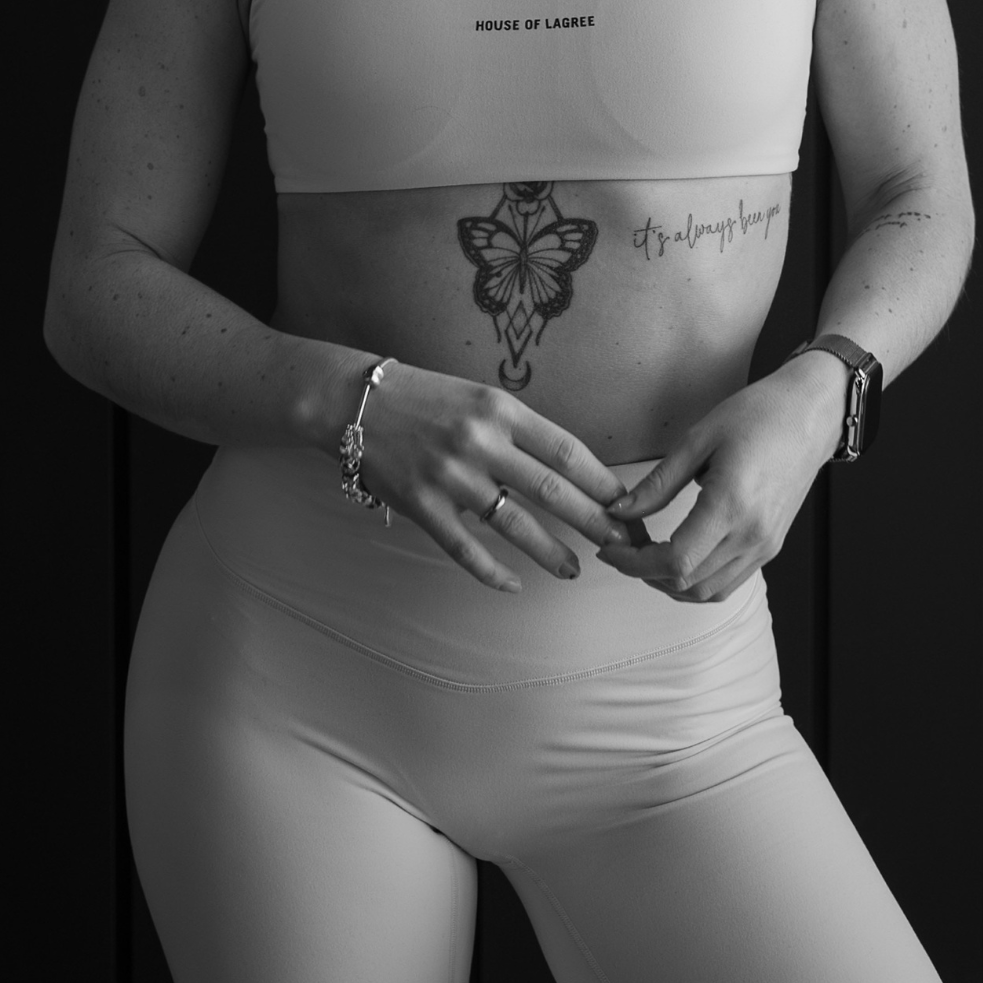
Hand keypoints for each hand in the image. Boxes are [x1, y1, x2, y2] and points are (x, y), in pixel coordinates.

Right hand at [356, 363, 631, 591]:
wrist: (354, 401)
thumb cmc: (425, 397)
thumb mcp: (479, 397)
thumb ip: (518, 429)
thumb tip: (568, 470)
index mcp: (500, 409)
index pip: (567, 450)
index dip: (602, 482)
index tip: (628, 504)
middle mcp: (479, 441)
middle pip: (552, 490)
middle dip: (594, 522)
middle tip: (623, 545)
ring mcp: (450, 476)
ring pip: (515, 524)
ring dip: (551, 553)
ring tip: (575, 571)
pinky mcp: (421, 505)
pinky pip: (465, 548)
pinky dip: (492, 572)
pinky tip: (513, 585)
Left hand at [595, 355, 846, 602]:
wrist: (809, 415)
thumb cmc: (757, 416)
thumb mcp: (697, 439)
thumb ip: (657, 484)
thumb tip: (620, 511)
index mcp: (731, 504)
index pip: (675, 562)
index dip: (635, 564)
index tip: (612, 550)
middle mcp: (752, 535)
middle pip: (687, 584)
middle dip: (645, 573)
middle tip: (622, 548)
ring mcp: (764, 545)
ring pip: (707, 592)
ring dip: (670, 583)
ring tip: (645, 554)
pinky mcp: (770, 546)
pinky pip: (728, 583)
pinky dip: (696, 581)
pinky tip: (677, 557)